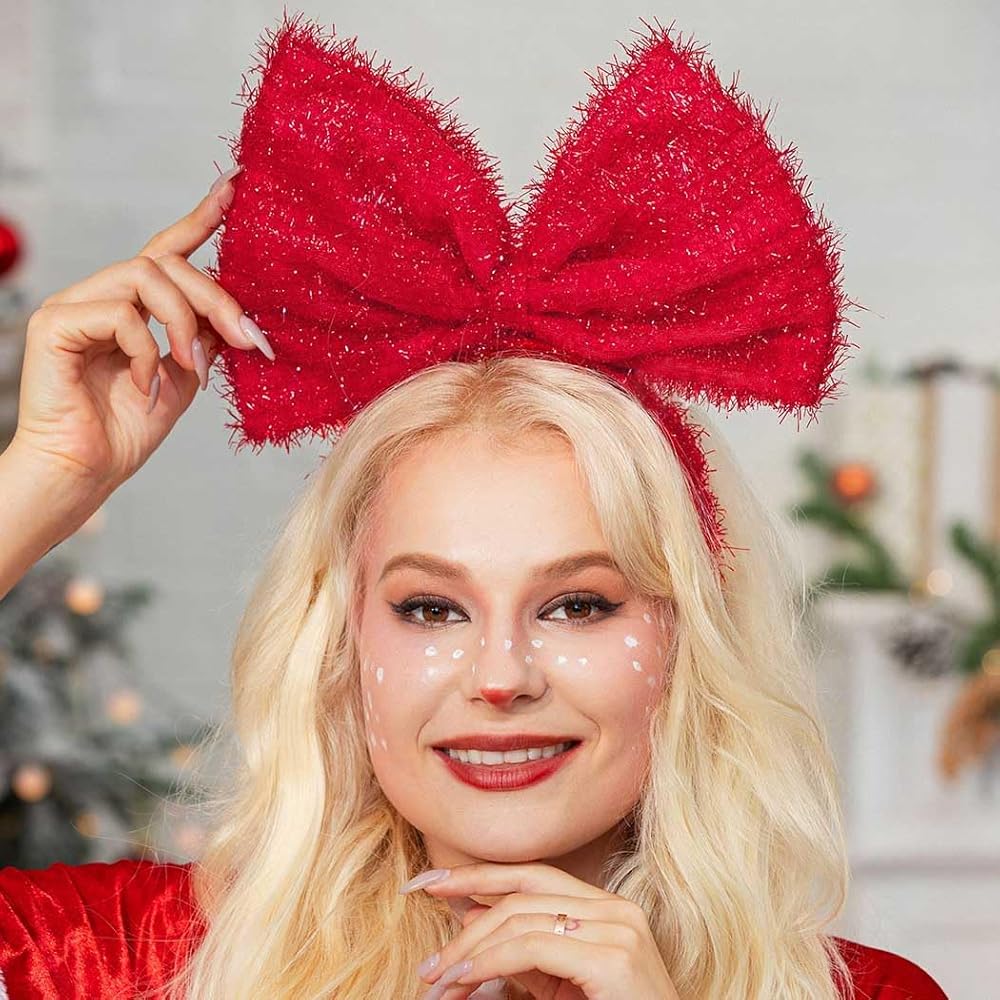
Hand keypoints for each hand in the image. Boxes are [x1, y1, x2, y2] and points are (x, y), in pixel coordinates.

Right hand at [10, 164, 271, 499]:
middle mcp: (102, 296)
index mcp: (133, 307)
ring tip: (193, 366)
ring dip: (184, 321)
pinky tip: (147, 387)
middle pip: (167, 262)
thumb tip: (238, 314)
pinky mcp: (55, 323)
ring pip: (145, 275)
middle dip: (216, 298)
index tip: (236, 187)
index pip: (168, 249)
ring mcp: (76, 306)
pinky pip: (119, 314)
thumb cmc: (126, 431)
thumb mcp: (184, 378)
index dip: (202, 217)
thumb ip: (205, 340)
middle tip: (250, 338)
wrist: (85, 472)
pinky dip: (147, 351)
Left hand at [408, 862, 680, 999]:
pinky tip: (464, 979)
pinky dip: (489, 962)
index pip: (532, 875)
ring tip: (439, 982)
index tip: (430, 883)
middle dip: (464, 914)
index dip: (478, 874)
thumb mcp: (559, 985)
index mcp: (607, 908)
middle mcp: (616, 909)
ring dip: (468, 951)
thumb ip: (523, 951)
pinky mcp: (614, 958)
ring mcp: (619, 930)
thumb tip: (472, 915)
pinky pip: (532, 948)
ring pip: (521, 919)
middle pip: (522, 894)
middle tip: (428, 954)